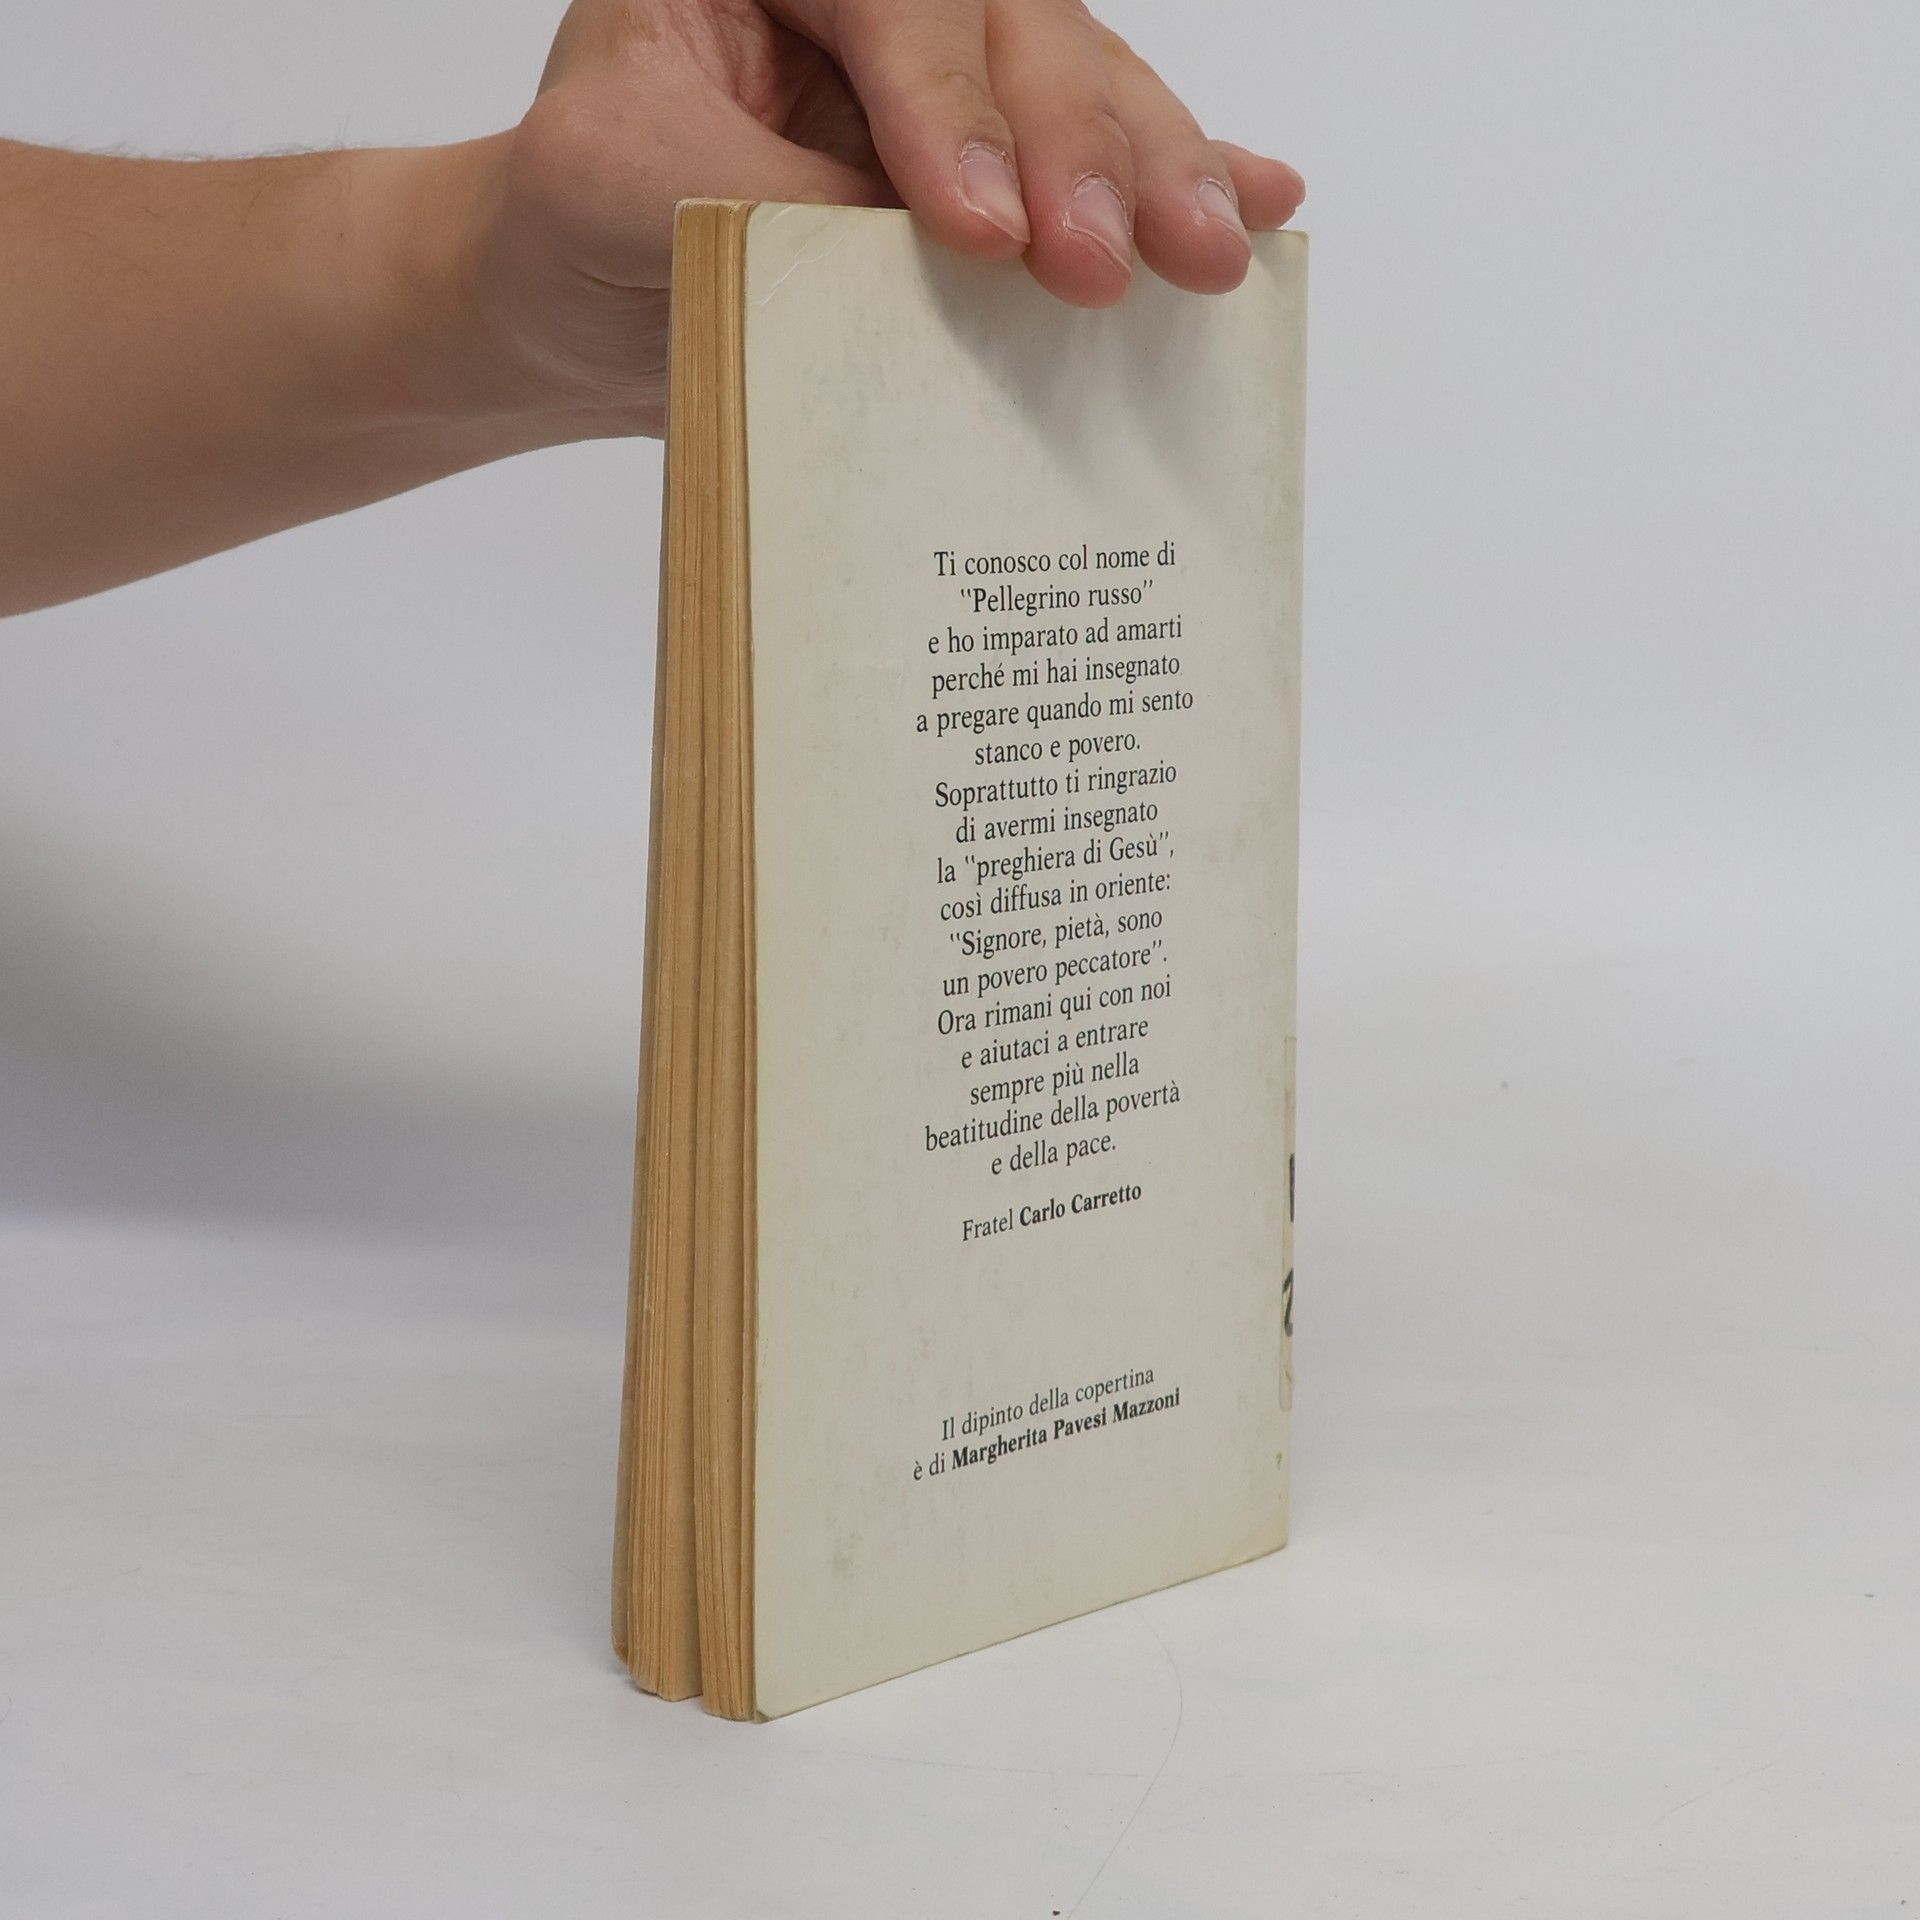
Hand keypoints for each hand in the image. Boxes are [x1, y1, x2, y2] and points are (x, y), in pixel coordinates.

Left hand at [463, 0, 1305, 434]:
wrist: (574, 304)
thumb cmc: (579, 226)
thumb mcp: (620, 190)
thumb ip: (763, 197)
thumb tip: (930, 261)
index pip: (896, 2)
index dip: (951, 111)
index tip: (984, 234)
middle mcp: (881, 0)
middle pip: (1019, 29)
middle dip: (1079, 149)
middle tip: (1115, 263)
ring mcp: (948, 76)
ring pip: (1081, 84)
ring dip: (1154, 170)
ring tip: (1211, 250)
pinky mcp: (993, 166)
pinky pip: (1095, 157)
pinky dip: (1175, 178)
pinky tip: (1261, 201)